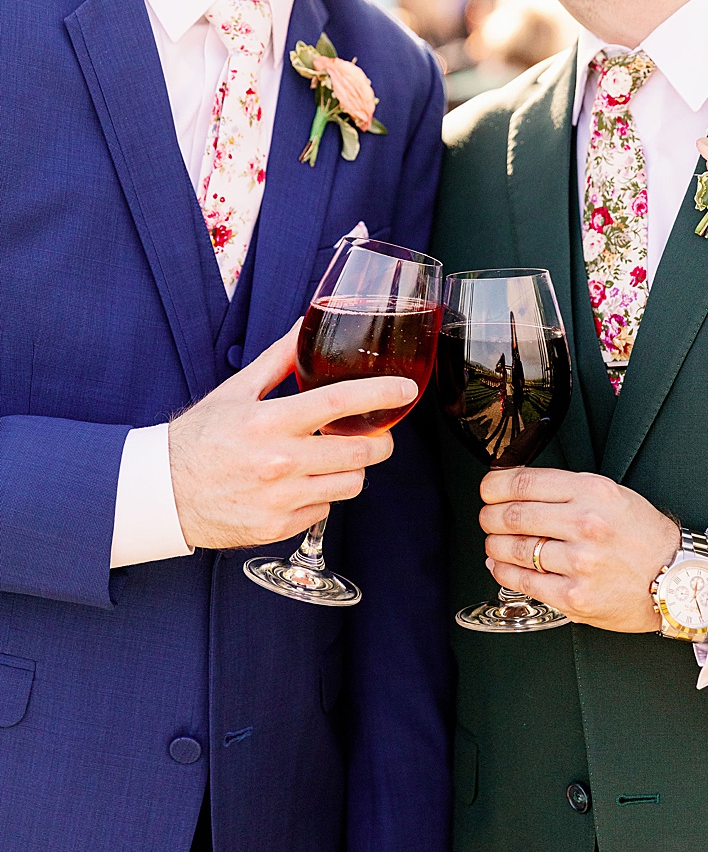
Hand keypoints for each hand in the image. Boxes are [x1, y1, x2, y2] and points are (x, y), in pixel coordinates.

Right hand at [168, 321, 418, 551]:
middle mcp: (278, 461)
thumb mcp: (235, 392)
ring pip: (351, 484)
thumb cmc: (198, 439)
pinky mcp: (278, 527)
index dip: (380, 394)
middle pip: (361, 452)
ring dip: (351, 470)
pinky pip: (325, 510)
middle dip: (378, 441)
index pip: (339, 402)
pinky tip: (301, 485)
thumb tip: (305, 323)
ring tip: (332, 460)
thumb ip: (279, 360)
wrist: (159, 493)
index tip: (404, 390)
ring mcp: (280, 498)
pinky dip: (322, 497)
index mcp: (269, 421)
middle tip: (374, 435)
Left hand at [480, 468, 679, 632]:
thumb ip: (569, 491)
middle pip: (512, 515)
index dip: (494, 485)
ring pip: (514, 549)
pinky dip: (503, 571)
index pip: (524, 482)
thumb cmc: (645, 537)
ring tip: (495, 543)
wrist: (677, 577)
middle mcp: (586, 524)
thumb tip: (518, 490)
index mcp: (594, 492)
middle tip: (488, 518)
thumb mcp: (613, 496)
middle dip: (490, 516)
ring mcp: (580, 562)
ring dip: (494, 544)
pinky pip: (524, 582)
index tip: (488, 490)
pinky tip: (501, 565)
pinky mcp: (574, 596)